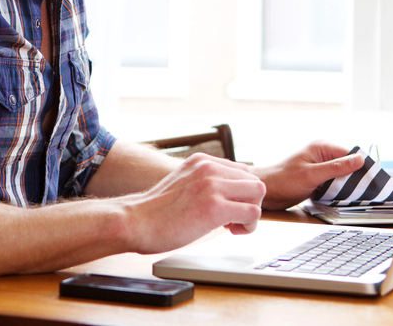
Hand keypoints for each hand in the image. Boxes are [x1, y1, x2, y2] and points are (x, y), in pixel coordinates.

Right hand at [118, 153, 265, 253]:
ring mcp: (212, 186)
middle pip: (254, 181)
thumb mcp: (182, 182)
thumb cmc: (156, 211)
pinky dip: (248, 226)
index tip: (227, 208)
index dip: (240, 193)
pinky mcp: (214, 208)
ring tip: (232, 226)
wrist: (135, 222)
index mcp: (201, 161)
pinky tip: (231, 231)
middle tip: (233, 219)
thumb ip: (204, 181)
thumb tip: (228, 194)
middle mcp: (208, 168)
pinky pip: (252, 213)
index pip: (242, 171)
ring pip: (258, 194)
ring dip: (251, 214)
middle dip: (249, 203)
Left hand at [254, 141, 363, 210]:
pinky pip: (334, 183)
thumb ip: (336, 167)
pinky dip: (339, 190)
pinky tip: (343, 198)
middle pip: (348, 165)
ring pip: (342, 175)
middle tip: (367, 192)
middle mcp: (322, 155)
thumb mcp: (312, 175)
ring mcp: (320, 167)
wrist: (266, 191)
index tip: (374, 180)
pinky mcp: (317, 179)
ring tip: (357, 196)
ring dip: (348, 185)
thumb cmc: (284, 180)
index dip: (362, 167)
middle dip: (356, 177)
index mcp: (321, 147)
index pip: (350, 154)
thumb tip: (359, 159)